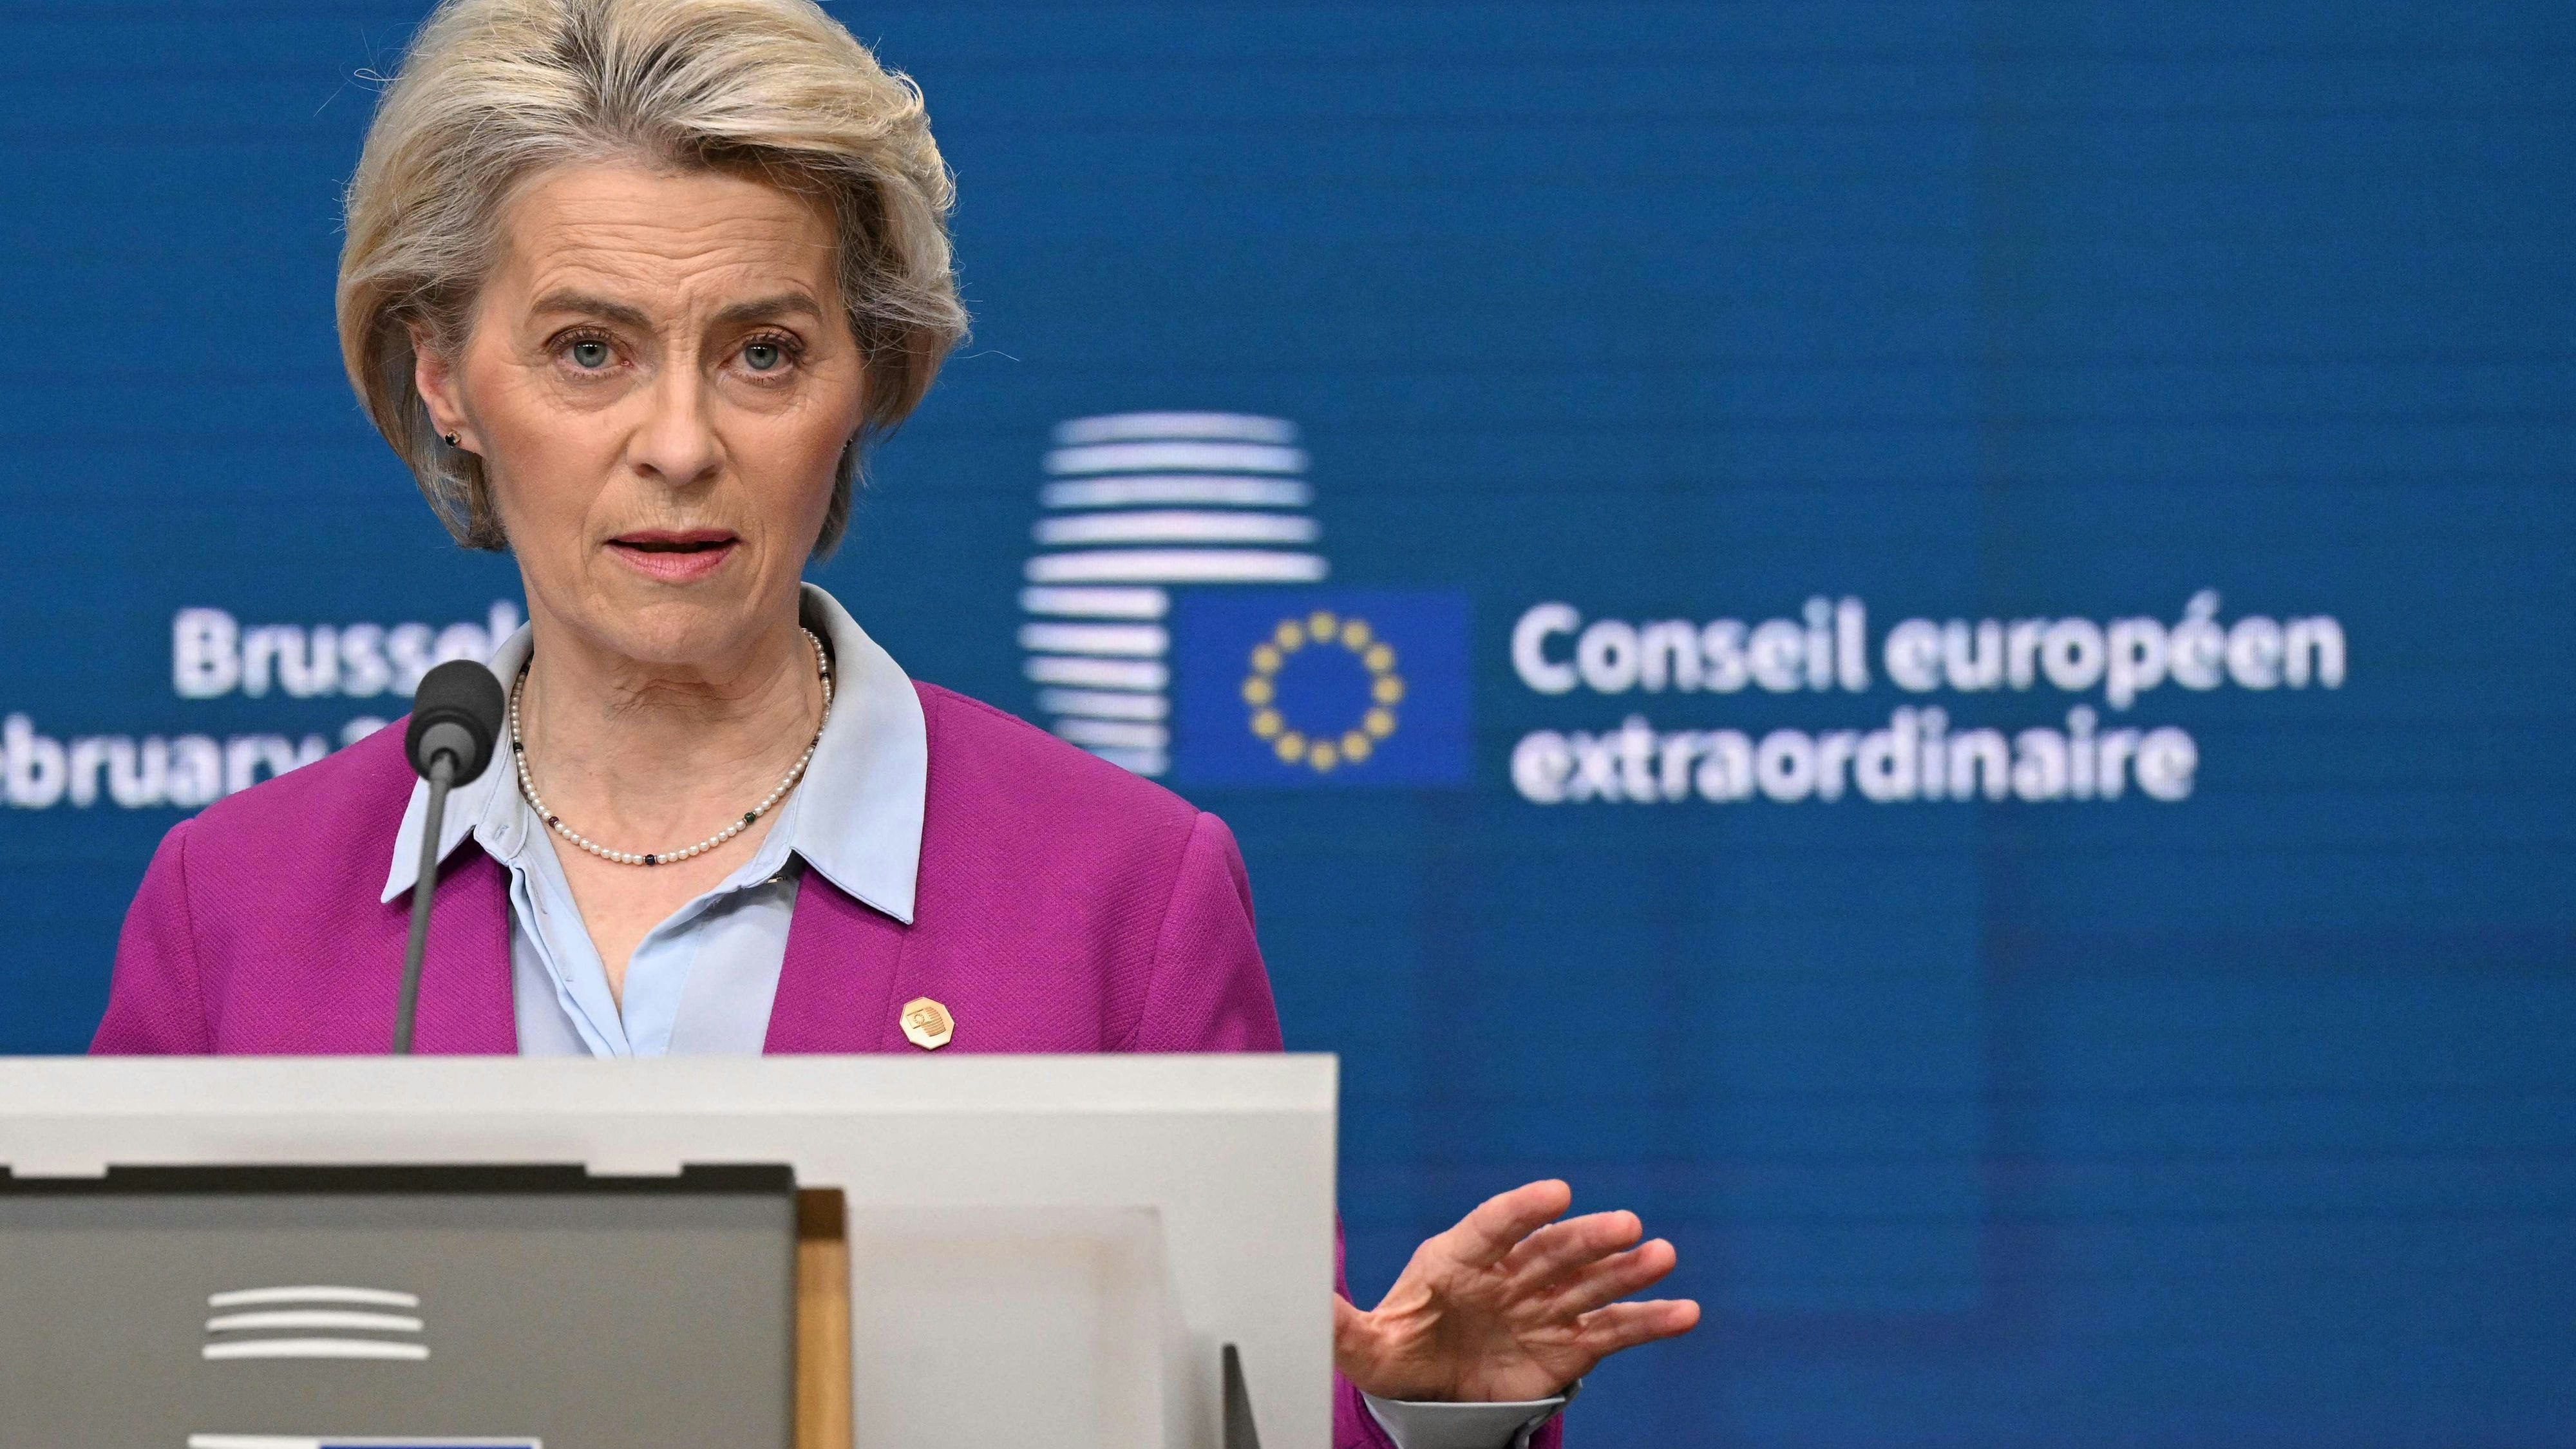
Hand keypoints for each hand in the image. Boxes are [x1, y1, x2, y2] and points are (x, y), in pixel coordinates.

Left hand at [1333, 1179, 1699, 1402]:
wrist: (1431, 1389)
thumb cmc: (1397, 1349)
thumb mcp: (1361, 1344)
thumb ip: (1337, 1323)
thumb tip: (1298, 1301)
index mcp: (1457, 1259)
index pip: (1491, 1227)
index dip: (1522, 1210)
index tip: (1556, 1194)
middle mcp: (1508, 1275)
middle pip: (1551, 1250)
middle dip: (1586, 1238)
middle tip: (1625, 1225)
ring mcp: (1542, 1307)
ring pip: (1589, 1283)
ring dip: (1627, 1270)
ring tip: (1661, 1256)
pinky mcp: (1569, 1346)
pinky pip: (1614, 1331)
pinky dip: (1650, 1321)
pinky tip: (1686, 1311)